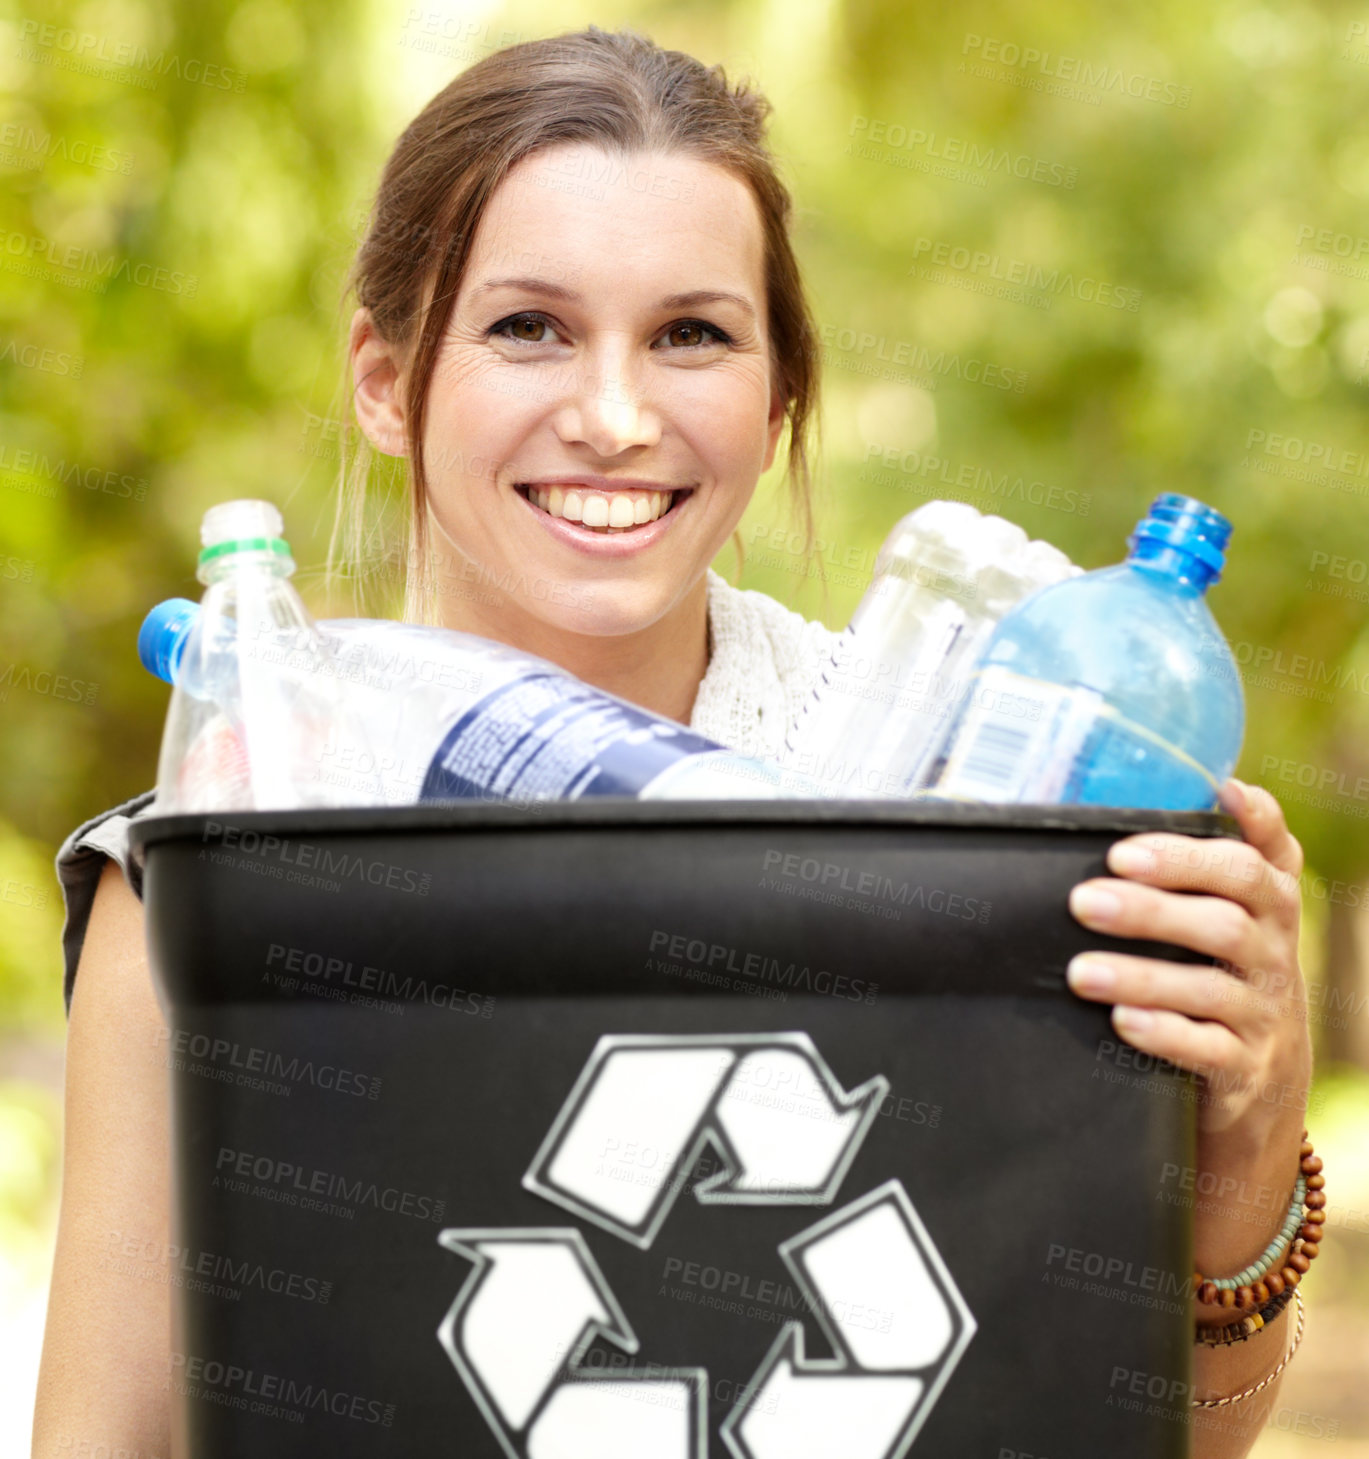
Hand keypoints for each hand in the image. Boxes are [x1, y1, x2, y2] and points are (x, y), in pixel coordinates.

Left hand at [1065, 779, 1311, 1152]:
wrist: (1263, 1085)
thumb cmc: (1224, 974)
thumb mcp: (1228, 916)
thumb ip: (1204, 862)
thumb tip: (1164, 794)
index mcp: (1267, 906)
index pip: (1254, 864)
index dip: (1227, 837)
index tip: (1184, 815)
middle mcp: (1273, 953)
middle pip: (1226, 920)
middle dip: (1154, 906)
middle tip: (1084, 900)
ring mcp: (1264, 1014)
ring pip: (1209, 989)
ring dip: (1141, 976)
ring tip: (1080, 972)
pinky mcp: (1246, 1069)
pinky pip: (1209, 1050)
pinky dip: (1166, 1034)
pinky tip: (1123, 1021)